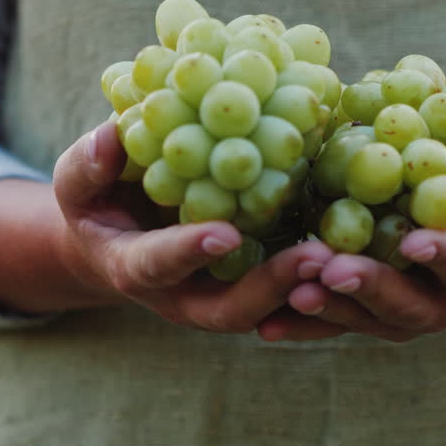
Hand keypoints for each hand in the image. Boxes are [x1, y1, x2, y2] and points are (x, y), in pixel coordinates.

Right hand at [53, 121, 339, 337]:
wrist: (119, 238)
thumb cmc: (96, 203)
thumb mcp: (77, 182)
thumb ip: (88, 164)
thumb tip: (112, 133)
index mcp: (136, 269)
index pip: (160, 266)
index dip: (189, 253)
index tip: (224, 233)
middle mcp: (184, 298)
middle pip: (230, 310)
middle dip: (273, 287)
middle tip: (317, 256)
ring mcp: (223, 299)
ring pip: (272, 313)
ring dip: (311, 291)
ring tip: (352, 257)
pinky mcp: (256, 289)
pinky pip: (294, 299)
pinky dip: (328, 284)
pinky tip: (368, 250)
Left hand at [258, 141, 445, 342]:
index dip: (445, 256)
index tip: (416, 241)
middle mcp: (439, 307)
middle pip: (405, 306)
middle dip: (369, 288)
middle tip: (332, 269)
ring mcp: (397, 320)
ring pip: (361, 320)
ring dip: (326, 308)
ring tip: (292, 289)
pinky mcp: (359, 320)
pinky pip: (327, 327)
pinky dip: (297, 325)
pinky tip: (264, 324)